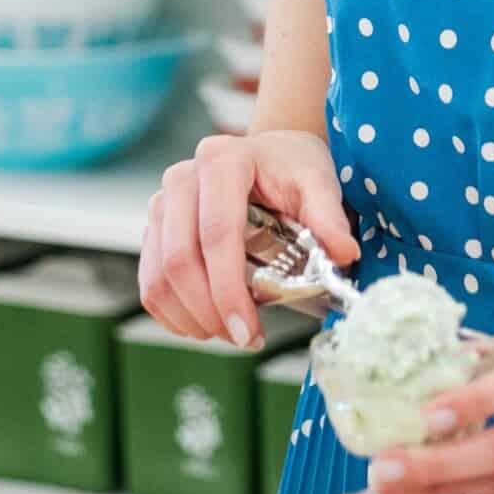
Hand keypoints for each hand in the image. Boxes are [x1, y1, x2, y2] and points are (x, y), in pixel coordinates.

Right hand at [139, 129, 358, 349]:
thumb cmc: (292, 167)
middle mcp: (182, 178)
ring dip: (188, 317)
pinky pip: (149, 280)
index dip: (228, 291)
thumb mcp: (317, 182)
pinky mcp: (155, 227)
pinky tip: (204, 325)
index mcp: (222, 161)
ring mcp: (162, 202)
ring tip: (228, 334)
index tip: (248, 332)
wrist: (270, 155)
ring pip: (157, 275)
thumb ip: (329, 217)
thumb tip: (344, 255)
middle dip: (209, 312)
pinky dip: (172, 313)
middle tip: (243, 339)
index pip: (216, 235)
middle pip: (179, 259)